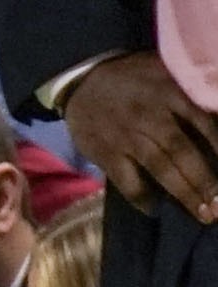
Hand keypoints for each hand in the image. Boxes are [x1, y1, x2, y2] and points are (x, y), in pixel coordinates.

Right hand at [65, 54, 217, 223]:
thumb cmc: (134, 78)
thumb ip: (193, 92)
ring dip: (184, 193)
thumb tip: (217, 112)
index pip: (204, 122)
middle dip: (206, 181)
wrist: (81, 79)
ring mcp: (126, 136)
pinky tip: (155, 209)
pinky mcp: (106, 152)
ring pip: (160, 167)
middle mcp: (150, 116)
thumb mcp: (168, 72)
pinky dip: (140, 196)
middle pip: (183, 151)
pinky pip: (126, 179)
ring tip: (204, 214)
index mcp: (171, 93)